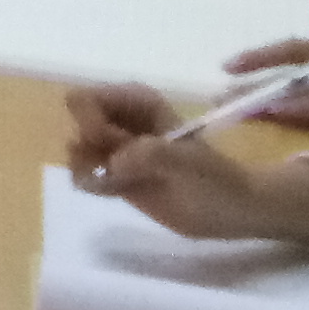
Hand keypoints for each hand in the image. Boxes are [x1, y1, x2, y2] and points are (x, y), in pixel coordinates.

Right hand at [64, 85, 308, 242]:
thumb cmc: (216, 180)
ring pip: (75, 148)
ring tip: (119, 183)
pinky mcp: (114, 176)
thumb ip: (148, 154)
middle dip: (89, 147)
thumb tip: (113, 164)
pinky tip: (117, 193)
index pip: (84, 98)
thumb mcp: (187, 162)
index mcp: (136, 101)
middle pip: (75, 123)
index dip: (90, 122)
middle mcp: (119, 120)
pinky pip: (82, 174)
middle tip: (119, 167)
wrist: (233, 211)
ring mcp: (115, 148)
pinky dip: (92, 185)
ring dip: (88, 168)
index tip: (110, 144)